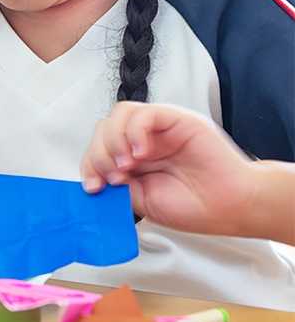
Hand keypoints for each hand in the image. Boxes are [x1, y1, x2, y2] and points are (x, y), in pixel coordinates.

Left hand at [81, 101, 256, 235]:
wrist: (232, 207)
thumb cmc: (194, 207)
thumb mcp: (143, 200)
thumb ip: (118, 186)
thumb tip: (95, 179)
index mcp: (133, 157)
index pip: (98, 147)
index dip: (90, 164)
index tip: (94, 187)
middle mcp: (143, 139)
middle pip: (104, 128)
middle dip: (99, 154)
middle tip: (114, 178)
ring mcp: (159, 127)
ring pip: (120, 114)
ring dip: (114, 141)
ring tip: (126, 166)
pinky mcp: (176, 118)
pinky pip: (144, 113)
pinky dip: (134, 132)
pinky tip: (140, 154)